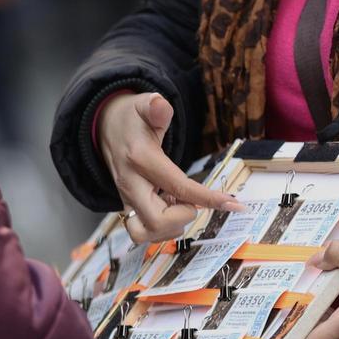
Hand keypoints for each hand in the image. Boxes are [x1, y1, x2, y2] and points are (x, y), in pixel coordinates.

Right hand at [98, 92, 243, 243]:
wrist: (105, 129)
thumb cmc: (131, 118)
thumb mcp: (142, 105)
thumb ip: (155, 106)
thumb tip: (161, 106)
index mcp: (140, 159)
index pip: (178, 186)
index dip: (208, 198)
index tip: (233, 204)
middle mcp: (130, 185)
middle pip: (156, 221)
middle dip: (182, 216)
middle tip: (192, 200)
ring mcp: (126, 200)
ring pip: (145, 233)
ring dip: (170, 225)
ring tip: (179, 204)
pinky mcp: (127, 208)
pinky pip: (142, 232)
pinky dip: (161, 227)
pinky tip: (169, 207)